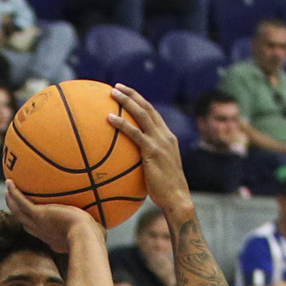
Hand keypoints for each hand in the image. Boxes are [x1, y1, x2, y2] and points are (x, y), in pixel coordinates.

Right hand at [3, 177, 96, 252]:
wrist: (85, 238)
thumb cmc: (96, 240)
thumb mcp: (97, 232)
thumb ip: (99, 227)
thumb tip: (110, 225)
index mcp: (56, 239)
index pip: (43, 233)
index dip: (38, 227)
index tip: (37, 219)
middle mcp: (44, 233)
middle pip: (26, 224)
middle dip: (20, 215)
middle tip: (14, 205)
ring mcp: (39, 225)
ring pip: (19, 213)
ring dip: (12, 202)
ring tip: (7, 192)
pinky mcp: (38, 215)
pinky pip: (21, 201)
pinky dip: (14, 192)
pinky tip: (9, 181)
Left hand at [105, 83, 190, 219]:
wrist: (177, 199)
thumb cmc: (166, 192)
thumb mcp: (159, 172)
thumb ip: (148, 162)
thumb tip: (131, 164)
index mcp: (168, 138)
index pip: (154, 115)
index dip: (141, 102)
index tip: (128, 95)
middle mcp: (166, 136)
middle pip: (148, 108)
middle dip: (132, 95)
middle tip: (117, 87)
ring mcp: (160, 142)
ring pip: (142, 114)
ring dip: (126, 101)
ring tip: (112, 93)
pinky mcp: (153, 151)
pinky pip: (134, 133)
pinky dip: (121, 123)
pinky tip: (109, 118)